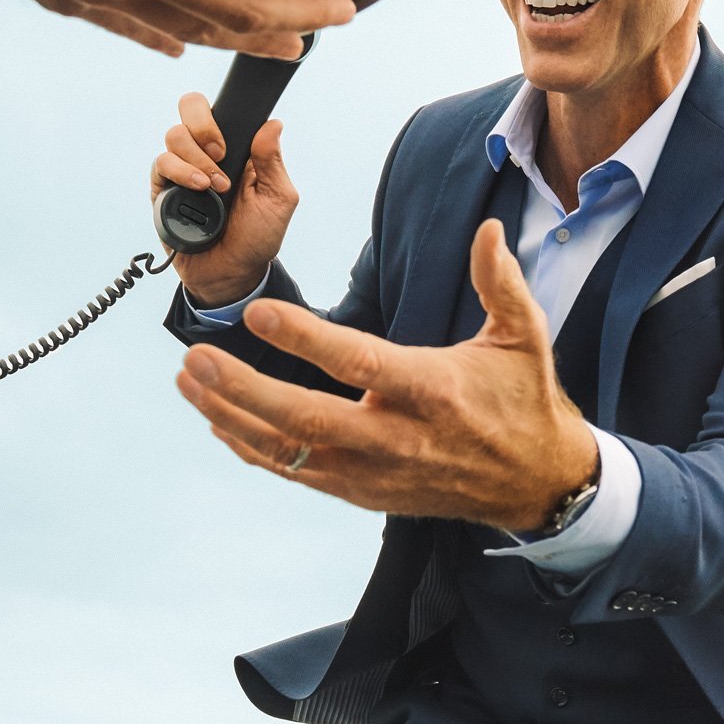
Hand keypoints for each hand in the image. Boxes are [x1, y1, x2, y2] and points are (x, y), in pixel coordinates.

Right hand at [153, 94, 296, 303]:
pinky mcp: (163, 188)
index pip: (219, 109)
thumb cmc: (257, 237)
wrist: (233, 273)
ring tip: (214, 187)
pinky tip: (198, 190)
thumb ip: (273, 161)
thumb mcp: (278, 199)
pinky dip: (180, 172)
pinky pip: (160, 163)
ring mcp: (182, 168)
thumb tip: (273, 124)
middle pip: (189, 108)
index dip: (221, 113)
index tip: (232, 141)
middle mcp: (205, 153)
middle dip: (203, 126)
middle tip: (220, 153)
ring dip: (196, 159)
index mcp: (234, 148)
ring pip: (174, 135)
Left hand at [175, 219, 599, 529]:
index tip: (258, 313)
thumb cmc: (523, 401)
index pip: (359, 365)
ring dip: (233, 417)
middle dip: (245, 391)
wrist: (534, 483)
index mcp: (434, 392)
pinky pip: (297, 474)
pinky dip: (253, 449)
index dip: (305, 340)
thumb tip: (488, 230)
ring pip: (291, 453)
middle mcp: (400, 440)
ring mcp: (377, 474)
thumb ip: (501, 282)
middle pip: (308, 420)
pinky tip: (218, 420)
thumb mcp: (523, 338)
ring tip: (189, 381)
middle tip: (197, 358)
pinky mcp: (365, 493)